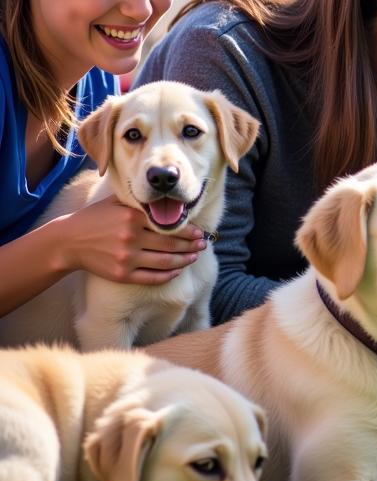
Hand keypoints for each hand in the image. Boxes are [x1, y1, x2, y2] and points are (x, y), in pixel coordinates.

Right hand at [56, 195, 206, 285]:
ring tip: (194, 257)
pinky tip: (177, 271)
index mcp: (132, 218)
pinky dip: (168, 275)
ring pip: (165, 262)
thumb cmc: (95, 219)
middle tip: (204, 245)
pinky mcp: (121, 275)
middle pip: (171, 244)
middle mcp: (131, 238)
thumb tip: (168, 202)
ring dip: (184, 260)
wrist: (68, 242)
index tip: (200, 233)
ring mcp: (126, 258)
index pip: (168, 226)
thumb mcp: (116, 204)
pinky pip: (152, 277)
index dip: (189, 231)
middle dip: (191, 246)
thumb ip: (140, 203)